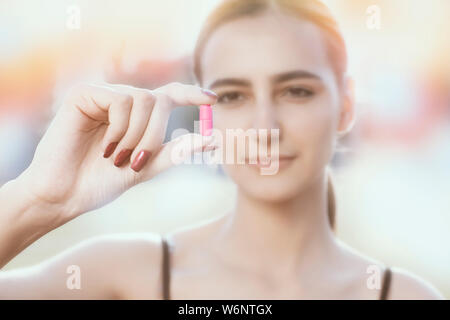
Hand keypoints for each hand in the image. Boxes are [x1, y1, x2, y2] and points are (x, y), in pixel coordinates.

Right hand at [17, 82, 217, 221]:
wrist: (64, 195)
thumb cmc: (101, 182)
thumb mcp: (146, 167)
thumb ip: (176, 152)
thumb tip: (213, 139)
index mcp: (137, 118)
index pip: (168, 96)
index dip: (191, 94)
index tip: (213, 99)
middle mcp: (122, 103)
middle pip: (160, 99)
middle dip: (156, 134)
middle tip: (137, 161)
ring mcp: (103, 96)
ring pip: (144, 99)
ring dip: (137, 135)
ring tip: (116, 157)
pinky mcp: (84, 94)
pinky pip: (121, 101)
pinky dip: (120, 128)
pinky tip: (105, 146)